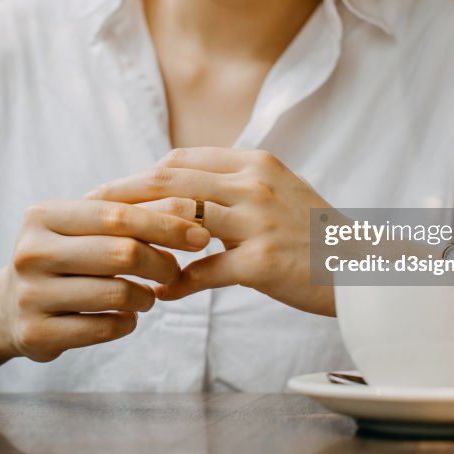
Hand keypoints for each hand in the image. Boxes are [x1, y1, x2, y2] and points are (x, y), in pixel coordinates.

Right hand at [0, 199, 210, 361]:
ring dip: (146, 297)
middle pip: (123, 252)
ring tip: (148, 296)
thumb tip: (194, 211)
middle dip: (162, 263)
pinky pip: (105, 327)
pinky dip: (127, 322)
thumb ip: (128, 217)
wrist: (6, 307)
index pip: (118, 215)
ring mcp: (31, 294)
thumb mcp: (81, 229)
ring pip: (118, 292)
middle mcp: (32, 252)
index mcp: (44, 216)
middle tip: (175, 271)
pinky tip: (126, 317)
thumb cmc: (62, 259)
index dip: (166, 224)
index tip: (201, 236)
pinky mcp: (36, 333)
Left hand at [85, 148, 335, 316]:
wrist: (364, 265)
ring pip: (180, 222)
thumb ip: (232, 185)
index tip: (110, 191)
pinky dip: (179, 282)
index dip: (139, 176)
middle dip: (122, 197)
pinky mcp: (263, 262)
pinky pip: (205, 271)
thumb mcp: (277, 190)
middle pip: (169, 184)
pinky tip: (163, 292)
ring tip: (115, 252)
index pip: (180, 161)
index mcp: (254, 163)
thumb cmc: (314, 231)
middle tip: (89, 213)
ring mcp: (258, 222)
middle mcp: (254, 184)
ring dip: (142, 238)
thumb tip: (179, 191)